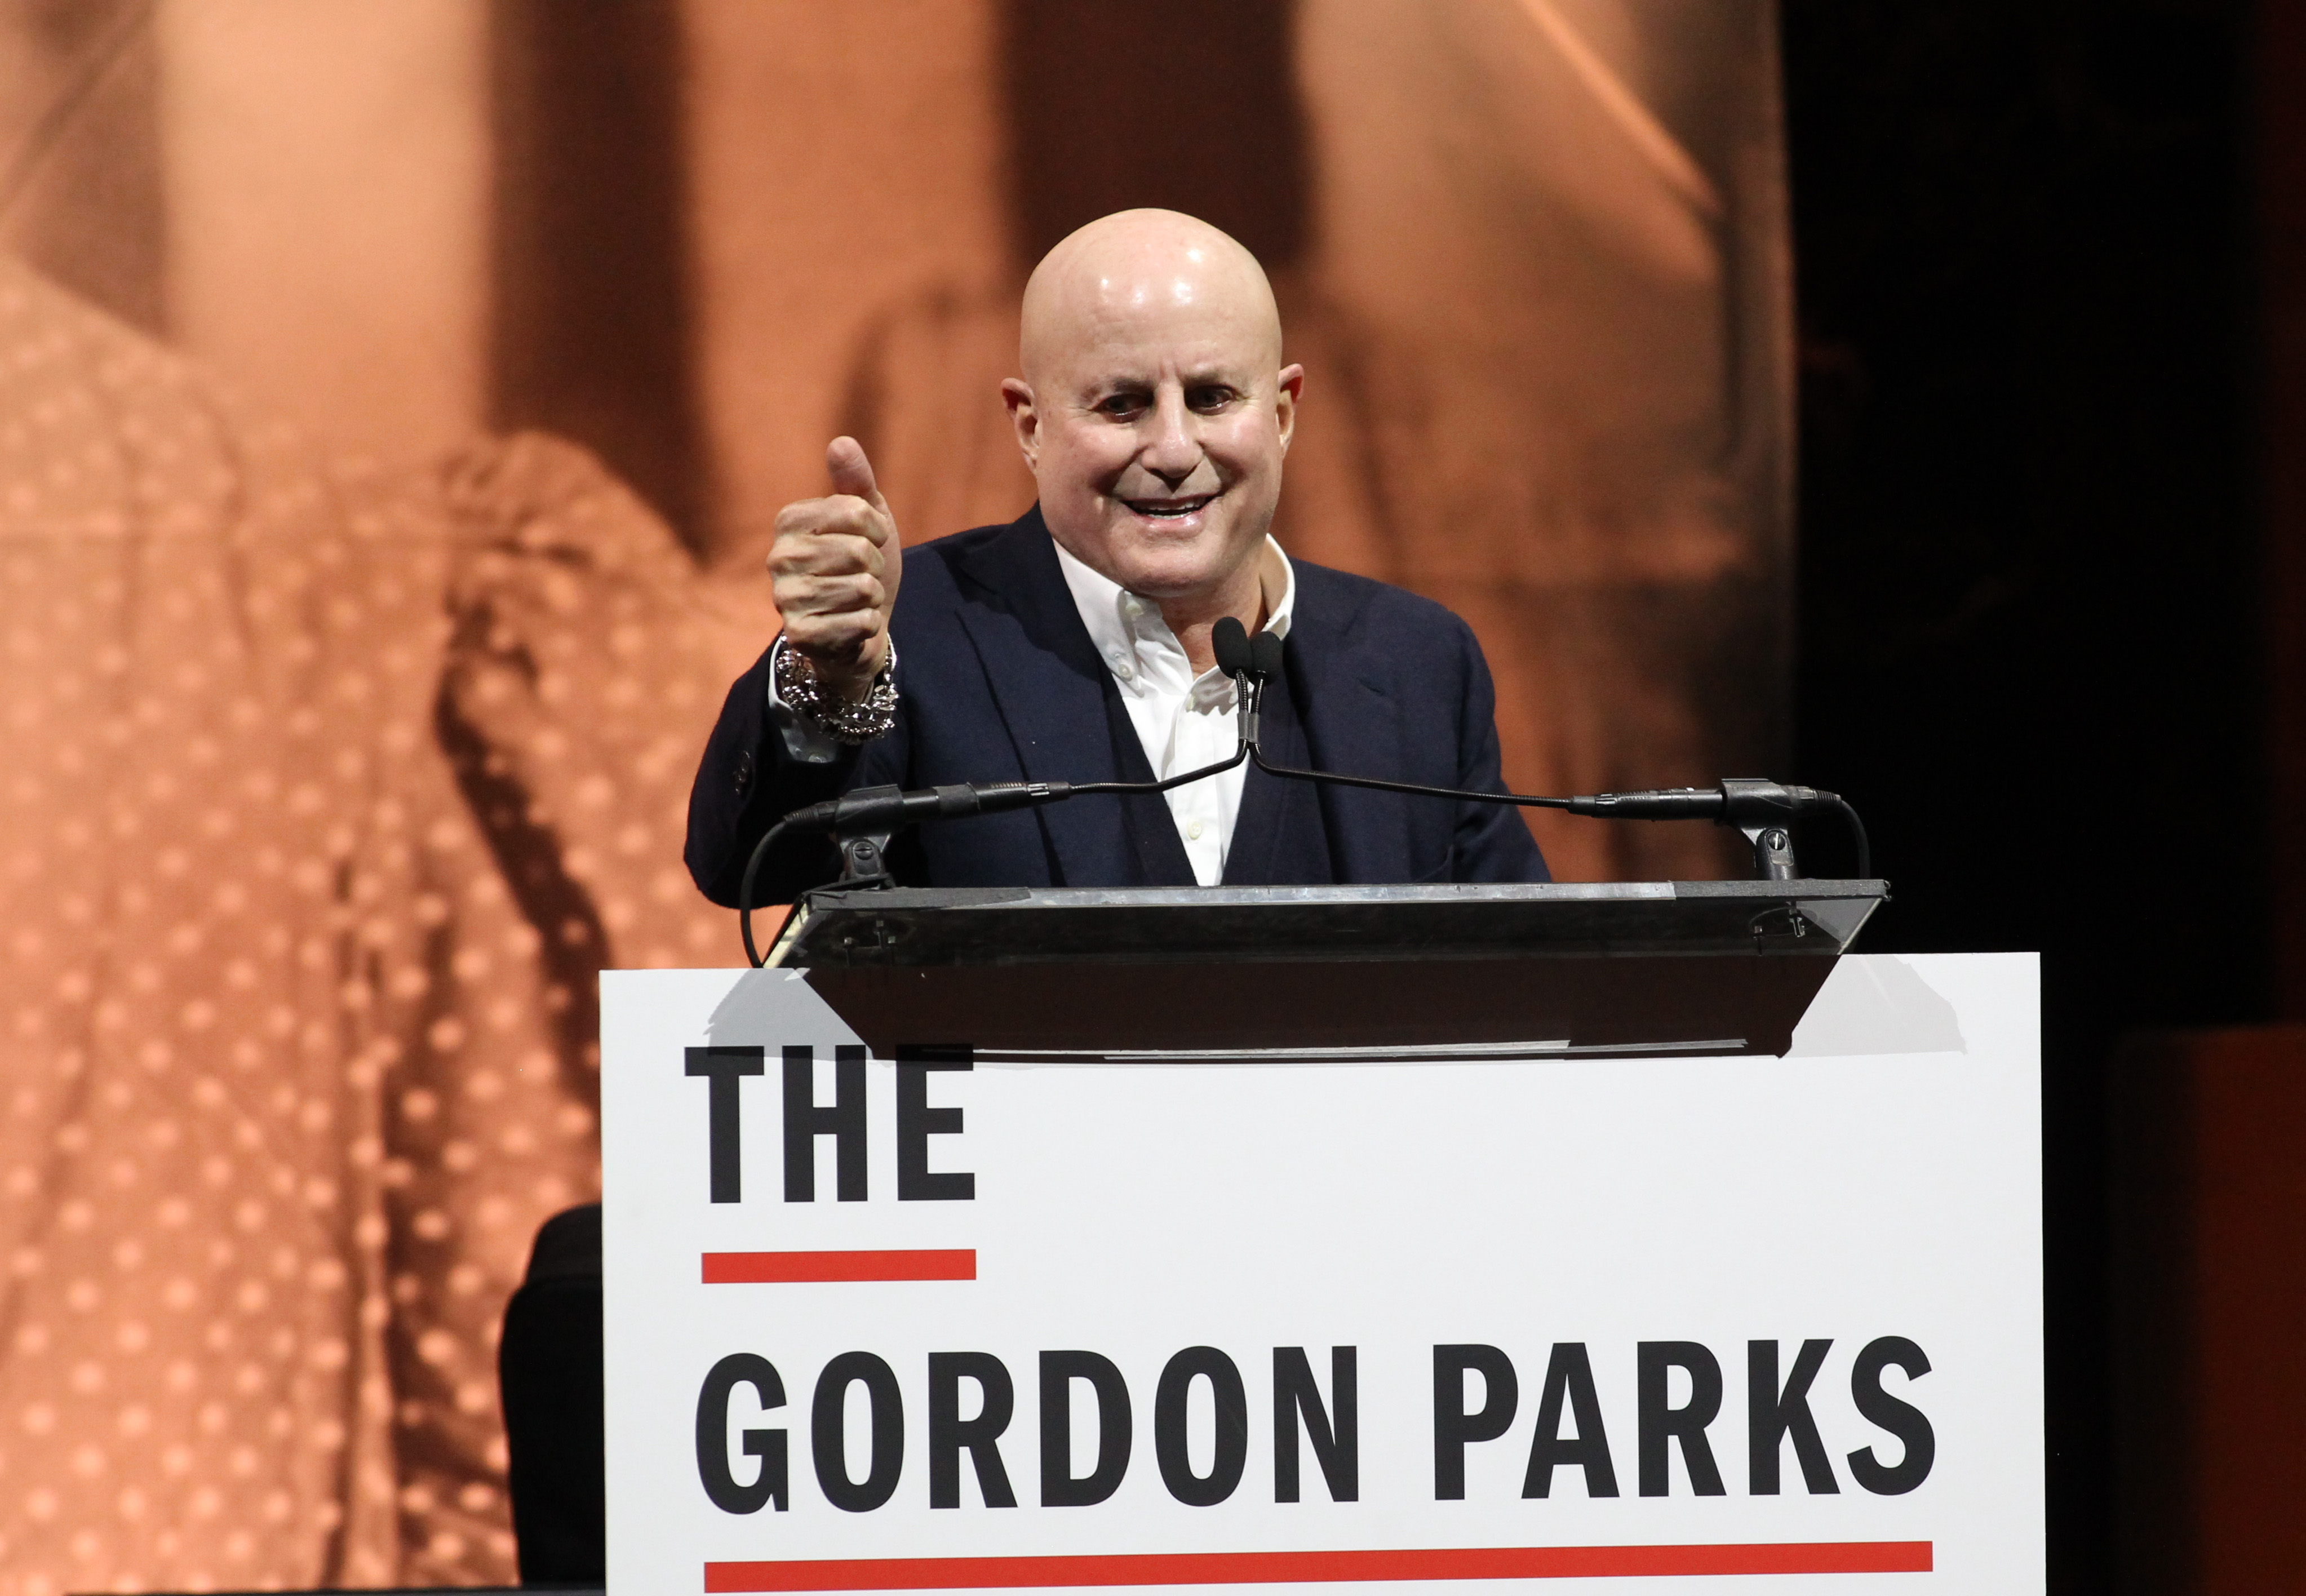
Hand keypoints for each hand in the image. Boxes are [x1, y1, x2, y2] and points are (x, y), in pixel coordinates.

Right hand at [767, 437, 901, 700]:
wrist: (860, 627)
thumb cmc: (861, 567)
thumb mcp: (867, 519)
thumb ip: (856, 482)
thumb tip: (841, 442)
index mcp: (789, 520)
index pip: (855, 511)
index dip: (876, 528)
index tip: (870, 540)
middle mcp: (778, 557)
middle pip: (858, 551)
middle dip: (874, 567)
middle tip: (862, 575)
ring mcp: (784, 599)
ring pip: (860, 589)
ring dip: (871, 597)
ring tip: (856, 600)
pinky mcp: (799, 635)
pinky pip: (858, 622)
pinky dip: (868, 624)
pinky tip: (852, 624)